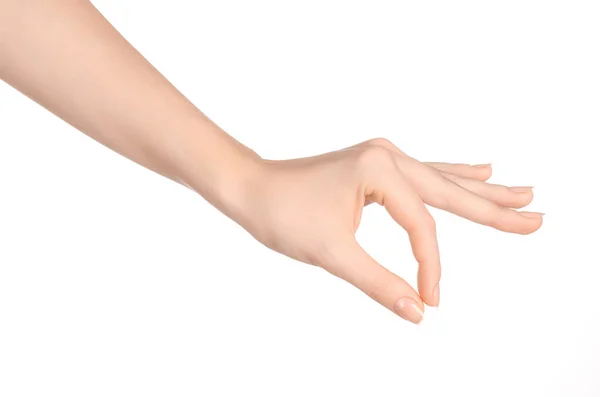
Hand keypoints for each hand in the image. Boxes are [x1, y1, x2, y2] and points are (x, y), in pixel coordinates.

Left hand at [236, 138, 542, 323]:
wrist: (251, 187)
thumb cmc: (282, 212)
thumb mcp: (331, 253)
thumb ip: (378, 282)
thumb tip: (417, 312)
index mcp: (379, 170)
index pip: (422, 225)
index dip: (431, 266)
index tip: (430, 300)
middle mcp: (387, 156)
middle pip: (450, 190)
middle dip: (493, 208)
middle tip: (536, 217)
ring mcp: (382, 157)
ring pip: (442, 179)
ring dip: (480, 190)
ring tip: (519, 193)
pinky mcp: (375, 164)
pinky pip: (424, 173)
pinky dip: (452, 175)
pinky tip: (478, 169)